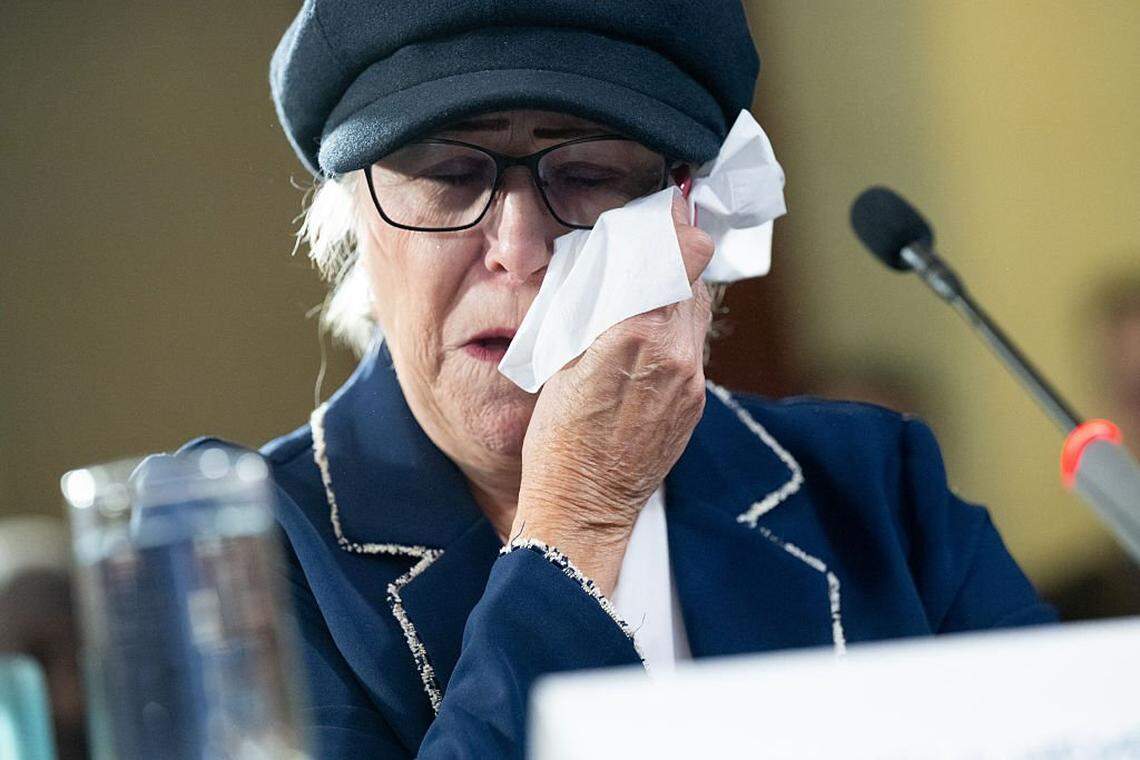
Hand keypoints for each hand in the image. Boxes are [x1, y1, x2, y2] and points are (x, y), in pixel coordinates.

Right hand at [511, 192, 714, 595]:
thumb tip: (623, 260)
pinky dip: (678, 324)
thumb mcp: (563, 358)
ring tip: (654, 277)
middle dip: (680, 249)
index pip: (681, 254)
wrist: (583, 506)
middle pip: (695, 276)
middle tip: (661, 229)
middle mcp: (677, 355)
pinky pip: (694, 346)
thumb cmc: (557, 438)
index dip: (679, 221)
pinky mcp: (697, 403)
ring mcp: (692, 382)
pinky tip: (651, 329)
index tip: (672, 200)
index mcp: (636, 335)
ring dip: (681, 286)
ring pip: (698, 310)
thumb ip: (601, 305)